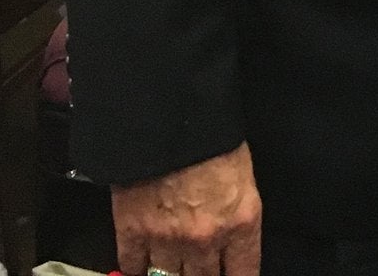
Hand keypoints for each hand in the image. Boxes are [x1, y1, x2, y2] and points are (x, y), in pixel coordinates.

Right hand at [112, 140, 262, 275]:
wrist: (170, 116)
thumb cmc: (211, 137)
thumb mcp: (243, 175)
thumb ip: (237, 214)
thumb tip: (231, 236)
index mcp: (240, 221)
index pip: (244, 272)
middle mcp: (206, 239)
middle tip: (200, 269)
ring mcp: (167, 239)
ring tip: (172, 270)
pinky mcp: (133, 232)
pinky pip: (134, 268)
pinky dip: (137, 271)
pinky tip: (142, 269)